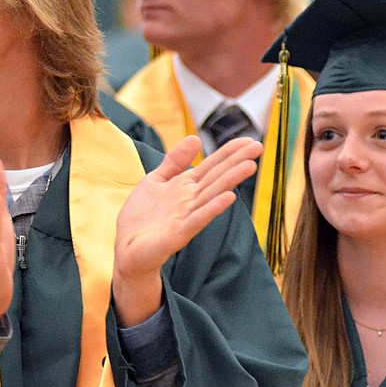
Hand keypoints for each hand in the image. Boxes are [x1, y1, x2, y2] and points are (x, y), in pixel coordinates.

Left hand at [113, 135, 260, 325]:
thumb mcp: (155, 180)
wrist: (126, 249)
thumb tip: (195, 137)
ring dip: (230, 180)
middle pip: (216, 177)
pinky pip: (197, 219)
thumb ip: (175, 161)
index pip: (211, 166)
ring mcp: (186, 217)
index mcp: (185, 186)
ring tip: (250, 166)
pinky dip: (212, 209)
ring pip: (211, 195)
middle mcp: (190, 200)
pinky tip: (228, 198)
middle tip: (259, 146)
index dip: (229, 152)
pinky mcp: (178, 234)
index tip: (250, 140)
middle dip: (236, 162)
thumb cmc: (141, 217)